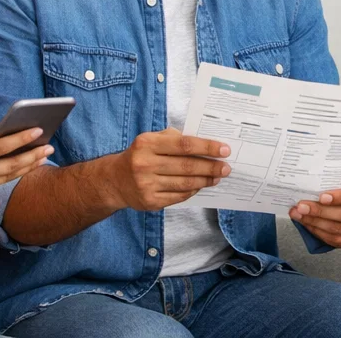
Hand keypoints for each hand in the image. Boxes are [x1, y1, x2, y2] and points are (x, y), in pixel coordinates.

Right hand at [0, 121, 52, 206]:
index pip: (0, 147)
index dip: (21, 139)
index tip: (38, 130)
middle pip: (11, 164)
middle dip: (34, 155)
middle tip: (50, 146)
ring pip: (11, 175)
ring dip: (30, 165)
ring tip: (45, 155)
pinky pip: (2, 182)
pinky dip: (17, 172)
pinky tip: (28, 164)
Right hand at [110, 129, 230, 211]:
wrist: (114, 180)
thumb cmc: (140, 155)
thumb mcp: (151, 139)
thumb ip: (174, 138)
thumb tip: (205, 144)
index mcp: (147, 144)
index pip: (184, 145)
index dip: (207, 147)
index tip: (225, 150)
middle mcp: (145, 164)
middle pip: (187, 166)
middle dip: (211, 167)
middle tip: (226, 167)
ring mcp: (146, 185)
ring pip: (185, 184)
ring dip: (205, 180)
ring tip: (217, 177)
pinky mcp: (149, 202)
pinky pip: (178, 196)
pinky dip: (192, 191)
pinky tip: (201, 186)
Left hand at [290, 175, 340, 249]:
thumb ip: (335, 182)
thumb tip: (309, 186)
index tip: (321, 197)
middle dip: (320, 211)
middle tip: (301, 207)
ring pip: (339, 229)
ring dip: (315, 223)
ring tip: (299, 215)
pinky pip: (336, 240)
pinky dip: (319, 233)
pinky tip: (308, 225)